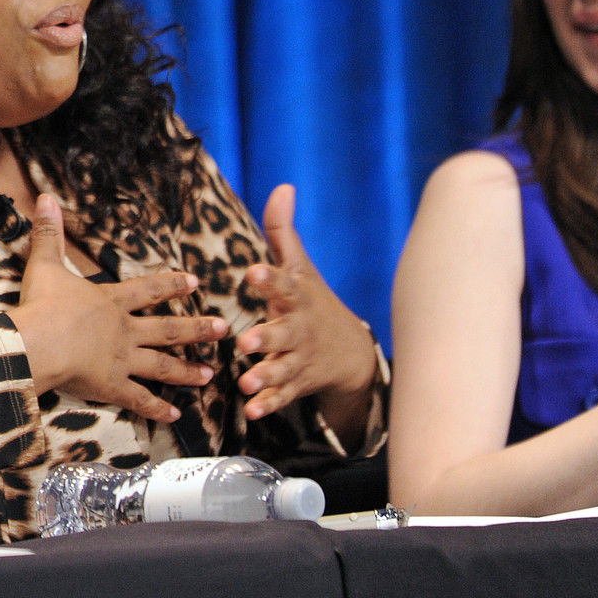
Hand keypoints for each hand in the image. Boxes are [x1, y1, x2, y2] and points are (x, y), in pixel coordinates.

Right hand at [8, 194, 224, 422]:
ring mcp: (122, 360)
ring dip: (187, 370)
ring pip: (163, 366)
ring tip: (210, 375)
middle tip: (223, 329)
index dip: (172, 285)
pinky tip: (176, 416)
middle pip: (168, 329)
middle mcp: (125, 330)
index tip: (196, 282)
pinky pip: (139, 399)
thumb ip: (48, 233)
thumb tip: (44, 198)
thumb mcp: (45, 265)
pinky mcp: (112, 386)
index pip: (149, 290)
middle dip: (197, 328)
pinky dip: (157, 409)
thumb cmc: (41, 304)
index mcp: (112, 301)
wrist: (37, 342)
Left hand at [235, 184, 377, 419]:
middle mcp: (298, 329)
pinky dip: (268, 405)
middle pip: (283, 333)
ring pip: (282, 369)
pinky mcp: (294, 384)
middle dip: (267, 338)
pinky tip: (252, 411)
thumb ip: (283, 232)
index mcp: (296, 298)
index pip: (284, 284)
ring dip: (265, 376)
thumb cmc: (312, 302)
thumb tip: (283, 187)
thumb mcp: (300, 267)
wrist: (350, 352)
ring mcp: (298, 359)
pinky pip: (281, 397)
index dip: (269, 278)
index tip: (253, 271)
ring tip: (247, 383)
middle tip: (247, 341)